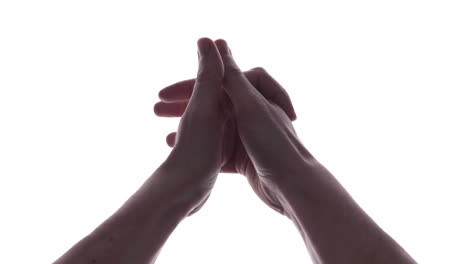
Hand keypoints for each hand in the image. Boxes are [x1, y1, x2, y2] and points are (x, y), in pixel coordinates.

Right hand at [155, 39, 314, 214]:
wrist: (290, 186)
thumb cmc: (273, 144)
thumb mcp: (250, 105)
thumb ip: (231, 77)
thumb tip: (217, 43)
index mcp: (254, 94)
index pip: (218, 80)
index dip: (191, 83)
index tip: (167, 92)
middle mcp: (252, 112)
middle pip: (213, 102)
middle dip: (186, 104)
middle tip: (157, 109)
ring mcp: (247, 135)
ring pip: (213, 126)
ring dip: (191, 127)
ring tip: (166, 133)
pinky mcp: (244, 157)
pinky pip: (217, 148)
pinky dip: (202, 148)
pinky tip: (184, 152)